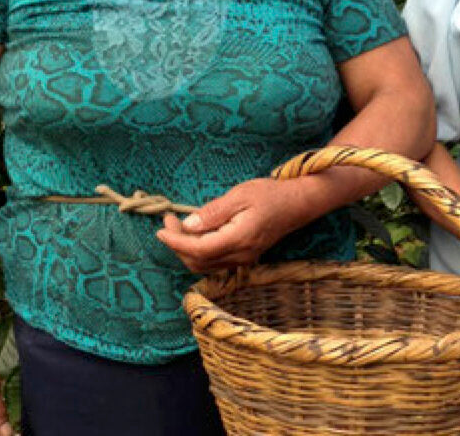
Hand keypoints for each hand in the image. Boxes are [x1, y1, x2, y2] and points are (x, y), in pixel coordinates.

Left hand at [157, 177, 308, 272]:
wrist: (298, 203)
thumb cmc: (271, 194)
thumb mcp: (240, 195)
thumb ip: (213, 212)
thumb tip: (188, 225)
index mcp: (239, 239)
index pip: (198, 249)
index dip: (176, 241)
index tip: (162, 228)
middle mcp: (241, 255)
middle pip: (198, 261)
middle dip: (177, 245)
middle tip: (169, 222)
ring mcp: (244, 259)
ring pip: (205, 265)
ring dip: (187, 249)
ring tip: (178, 226)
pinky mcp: (245, 257)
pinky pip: (215, 261)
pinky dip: (199, 251)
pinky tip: (196, 233)